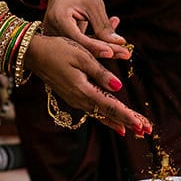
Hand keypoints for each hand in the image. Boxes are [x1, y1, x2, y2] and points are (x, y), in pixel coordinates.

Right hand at [25, 33, 152, 136]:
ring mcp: (75, 100)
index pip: (110, 106)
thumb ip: (100, 73)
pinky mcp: (73, 96)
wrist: (34, 54)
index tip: (142, 125)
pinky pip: (94, 111)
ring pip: (102, 115)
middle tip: (147, 131)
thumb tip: (118, 87)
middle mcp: (79, 99)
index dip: (127, 116)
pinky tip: (115, 123)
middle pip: (108, 114)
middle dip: (128, 123)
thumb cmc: (58, 50)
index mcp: (83, 90)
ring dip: (120, 122)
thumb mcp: (82, 56)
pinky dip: (107, 117)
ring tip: (137, 130)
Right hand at [40, 0, 132, 59]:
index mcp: (58, 18)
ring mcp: (52, 34)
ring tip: (122, 47)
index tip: (114, 52)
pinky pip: (78, 43)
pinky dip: (94, 42)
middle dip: (103, 50)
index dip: (97, 47)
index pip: (79, 39)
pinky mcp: (57, 37)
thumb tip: (119, 44)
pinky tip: (112, 40)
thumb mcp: (94, 4)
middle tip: (125, 53)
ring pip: (80, 47)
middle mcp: (51, 29)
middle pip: (80, 46)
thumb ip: (104, 26)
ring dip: (101, 47)